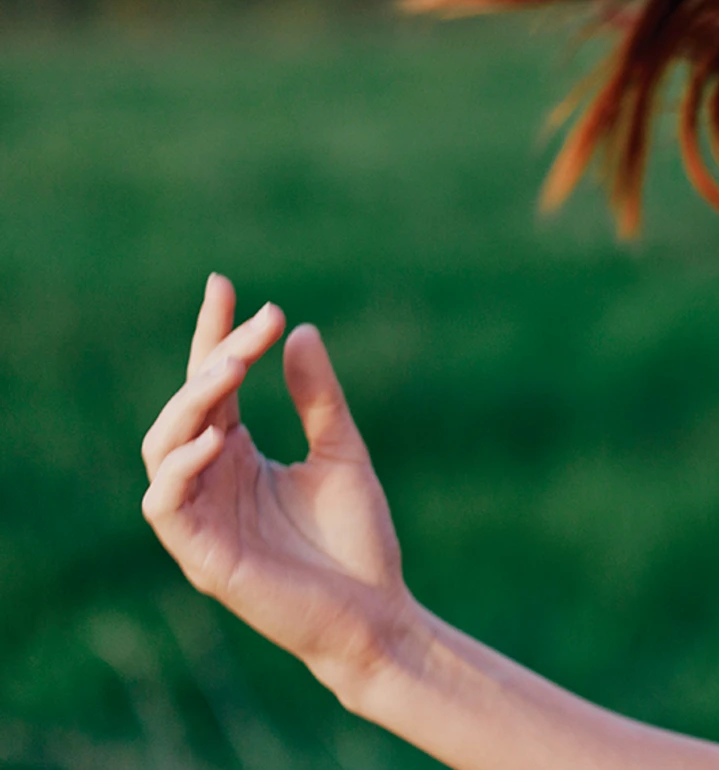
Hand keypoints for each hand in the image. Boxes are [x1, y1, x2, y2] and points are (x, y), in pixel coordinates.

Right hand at [140, 274, 416, 698]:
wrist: (376, 612)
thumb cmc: (356, 540)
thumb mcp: (343, 452)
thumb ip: (319, 397)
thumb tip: (300, 330)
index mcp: (238, 454)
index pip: (214, 386)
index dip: (214, 336)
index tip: (226, 285)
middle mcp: (211, 480)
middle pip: (187, 408)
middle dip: (213, 361)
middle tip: (255, 325)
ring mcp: (202, 518)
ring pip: (162, 450)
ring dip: (191, 406)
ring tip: (231, 371)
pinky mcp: (202, 556)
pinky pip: (166, 506)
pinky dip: (180, 469)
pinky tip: (217, 437)